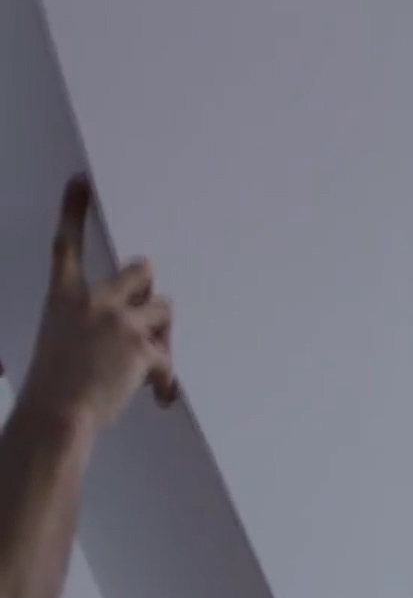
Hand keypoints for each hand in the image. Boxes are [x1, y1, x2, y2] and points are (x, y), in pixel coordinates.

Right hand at [15, 175, 176, 430]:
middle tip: (149, 305)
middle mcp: (92, 302)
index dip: (73, 212)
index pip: (66, 247)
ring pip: (164, 310)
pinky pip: (169, 356)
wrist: (58, 416)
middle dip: (151, 286)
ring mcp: (120, 322)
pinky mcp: (143, 346)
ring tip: (151, 363)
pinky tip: (160, 398)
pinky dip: (167, 379)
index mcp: (63, 298)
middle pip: (140, 270)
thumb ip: (94, 324)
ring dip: (163, 334)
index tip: (82, 181)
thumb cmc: (56, 387)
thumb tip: (142, 329)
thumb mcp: (62, 342)